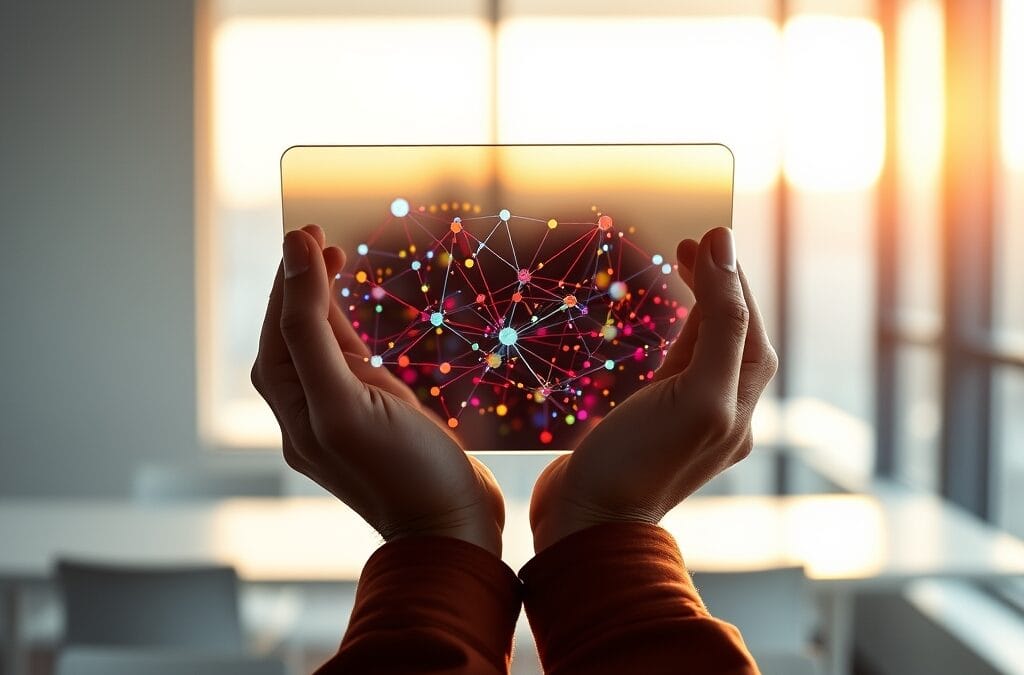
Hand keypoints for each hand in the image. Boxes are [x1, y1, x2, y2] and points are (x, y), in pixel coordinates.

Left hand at [251, 226, 503, 555]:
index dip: (290, 278)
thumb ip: (312, 328)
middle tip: (317, 236)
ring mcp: (343, 418)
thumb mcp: (347, 399)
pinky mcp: (374, 422)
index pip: (281, 330)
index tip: (306, 231)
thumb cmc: (405, 472)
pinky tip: (351, 316)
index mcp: (294, 411)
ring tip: (332, 258)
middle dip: (301, 284)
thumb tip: (293, 254)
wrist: (455, 530)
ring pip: (321, 349)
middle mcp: (309, 413)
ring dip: (322, 303)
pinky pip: (350, 368)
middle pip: (294, 335)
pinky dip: (345, 333)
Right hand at [529, 227, 776, 551]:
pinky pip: (674, 368)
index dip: (732, 274)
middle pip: (732, 331)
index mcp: (738, 402)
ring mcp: (687, 418)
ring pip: (704, 348)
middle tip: (691, 242)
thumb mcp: (695, 391)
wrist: (587, 526)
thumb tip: (725, 249)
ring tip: (680, 267)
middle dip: (718, 284)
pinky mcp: (653, 424)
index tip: (709, 232)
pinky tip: (660, 327)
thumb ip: (719, 322)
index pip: (747, 322)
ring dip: (698, 305)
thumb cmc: (639, 464)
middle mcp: (722, 409)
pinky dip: (674, 336)